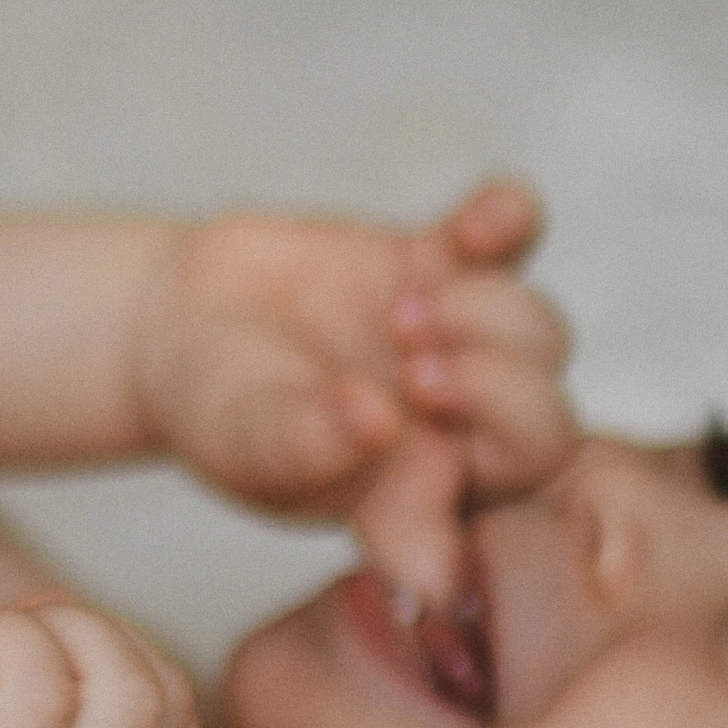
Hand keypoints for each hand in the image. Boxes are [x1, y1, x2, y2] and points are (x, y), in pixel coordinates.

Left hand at [0, 601, 196, 727]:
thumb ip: (27, 707)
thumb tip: (63, 617)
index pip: (170, 725)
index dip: (110, 652)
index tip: (8, 648)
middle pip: (167, 710)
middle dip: (94, 630)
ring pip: (130, 701)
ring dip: (54, 631)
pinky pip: (38, 692)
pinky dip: (0, 636)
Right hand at [128, 179, 574, 601]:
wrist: (182, 322)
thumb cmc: (219, 410)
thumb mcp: (245, 441)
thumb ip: (308, 444)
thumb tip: (378, 423)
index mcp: (422, 493)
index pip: (497, 510)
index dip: (485, 481)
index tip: (419, 457)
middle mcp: (457, 425)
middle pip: (546, 425)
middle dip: (500, 395)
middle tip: (416, 371)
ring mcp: (457, 340)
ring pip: (541, 334)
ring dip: (492, 319)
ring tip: (402, 311)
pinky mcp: (439, 260)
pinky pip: (511, 234)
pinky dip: (510, 218)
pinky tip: (477, 223)